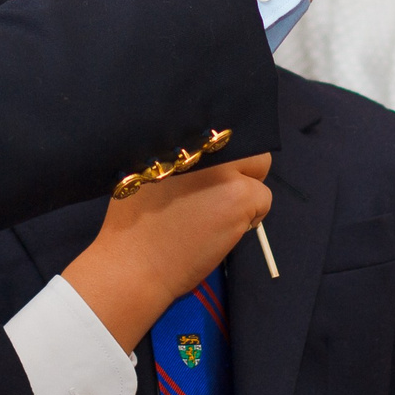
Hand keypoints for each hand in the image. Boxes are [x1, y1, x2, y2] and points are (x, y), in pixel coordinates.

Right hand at [62, 155, 274, 349]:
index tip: (217, 174)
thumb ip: (177, 161)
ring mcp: (224, 169)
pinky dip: (252, 217)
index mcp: (181, 137)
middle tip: (223, 195)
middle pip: (248, 146)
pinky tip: (224, 231)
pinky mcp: (240, 196)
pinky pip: (263, 200)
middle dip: (243, 169)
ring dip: (246, 194)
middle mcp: (205, 145)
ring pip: (259, 171)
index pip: (221, 132)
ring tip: (218, 217)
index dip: (224, 154)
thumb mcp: (145, 174)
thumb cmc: (131, 225)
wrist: (134, 262)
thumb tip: (203, 159)